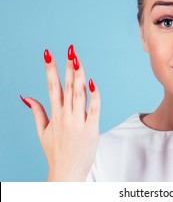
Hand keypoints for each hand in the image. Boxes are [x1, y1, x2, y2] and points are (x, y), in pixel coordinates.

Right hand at [20, 45, 99, 180]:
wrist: (66, 173)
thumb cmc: (55, 152)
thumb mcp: (42, 132)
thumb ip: (37, 112)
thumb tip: (26, 97)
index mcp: (54, 114)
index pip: (52, 87)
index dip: (50, 69)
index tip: (49, 53)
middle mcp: (65, 116)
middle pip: (67, 87)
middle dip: (68, 67)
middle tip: (70, 49)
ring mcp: (78, 122)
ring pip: (79, 94)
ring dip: (79, 76)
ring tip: (77, 60)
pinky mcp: (91, 129)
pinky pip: (94, 110)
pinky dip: (94, 96)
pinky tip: (93, 83)